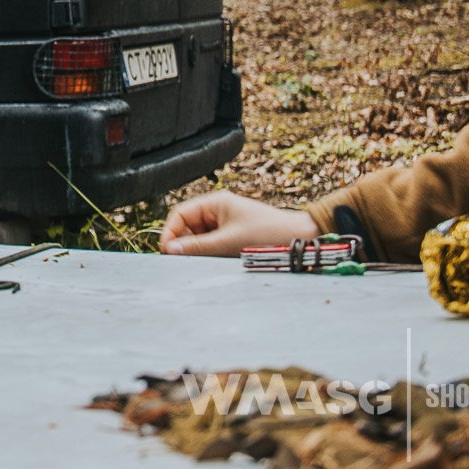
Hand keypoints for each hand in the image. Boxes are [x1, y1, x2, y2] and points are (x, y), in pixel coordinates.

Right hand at [159, 191, 317, 256]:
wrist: (302, 241)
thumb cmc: (269, 234)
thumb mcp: (228, 242)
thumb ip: (197, 247)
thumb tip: (169, 250)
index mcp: (214, 203)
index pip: (180, 215)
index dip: (170, 233)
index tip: (167, 253)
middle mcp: (218, 213)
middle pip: (188, 229)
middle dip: (184, 246)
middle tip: (182, 265)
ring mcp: (226, 226)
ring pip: (200, 241)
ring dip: (199, 253)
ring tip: (204, 266)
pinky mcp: (234, 240)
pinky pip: (213, 248)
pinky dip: (211, 257)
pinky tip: (216, 266)